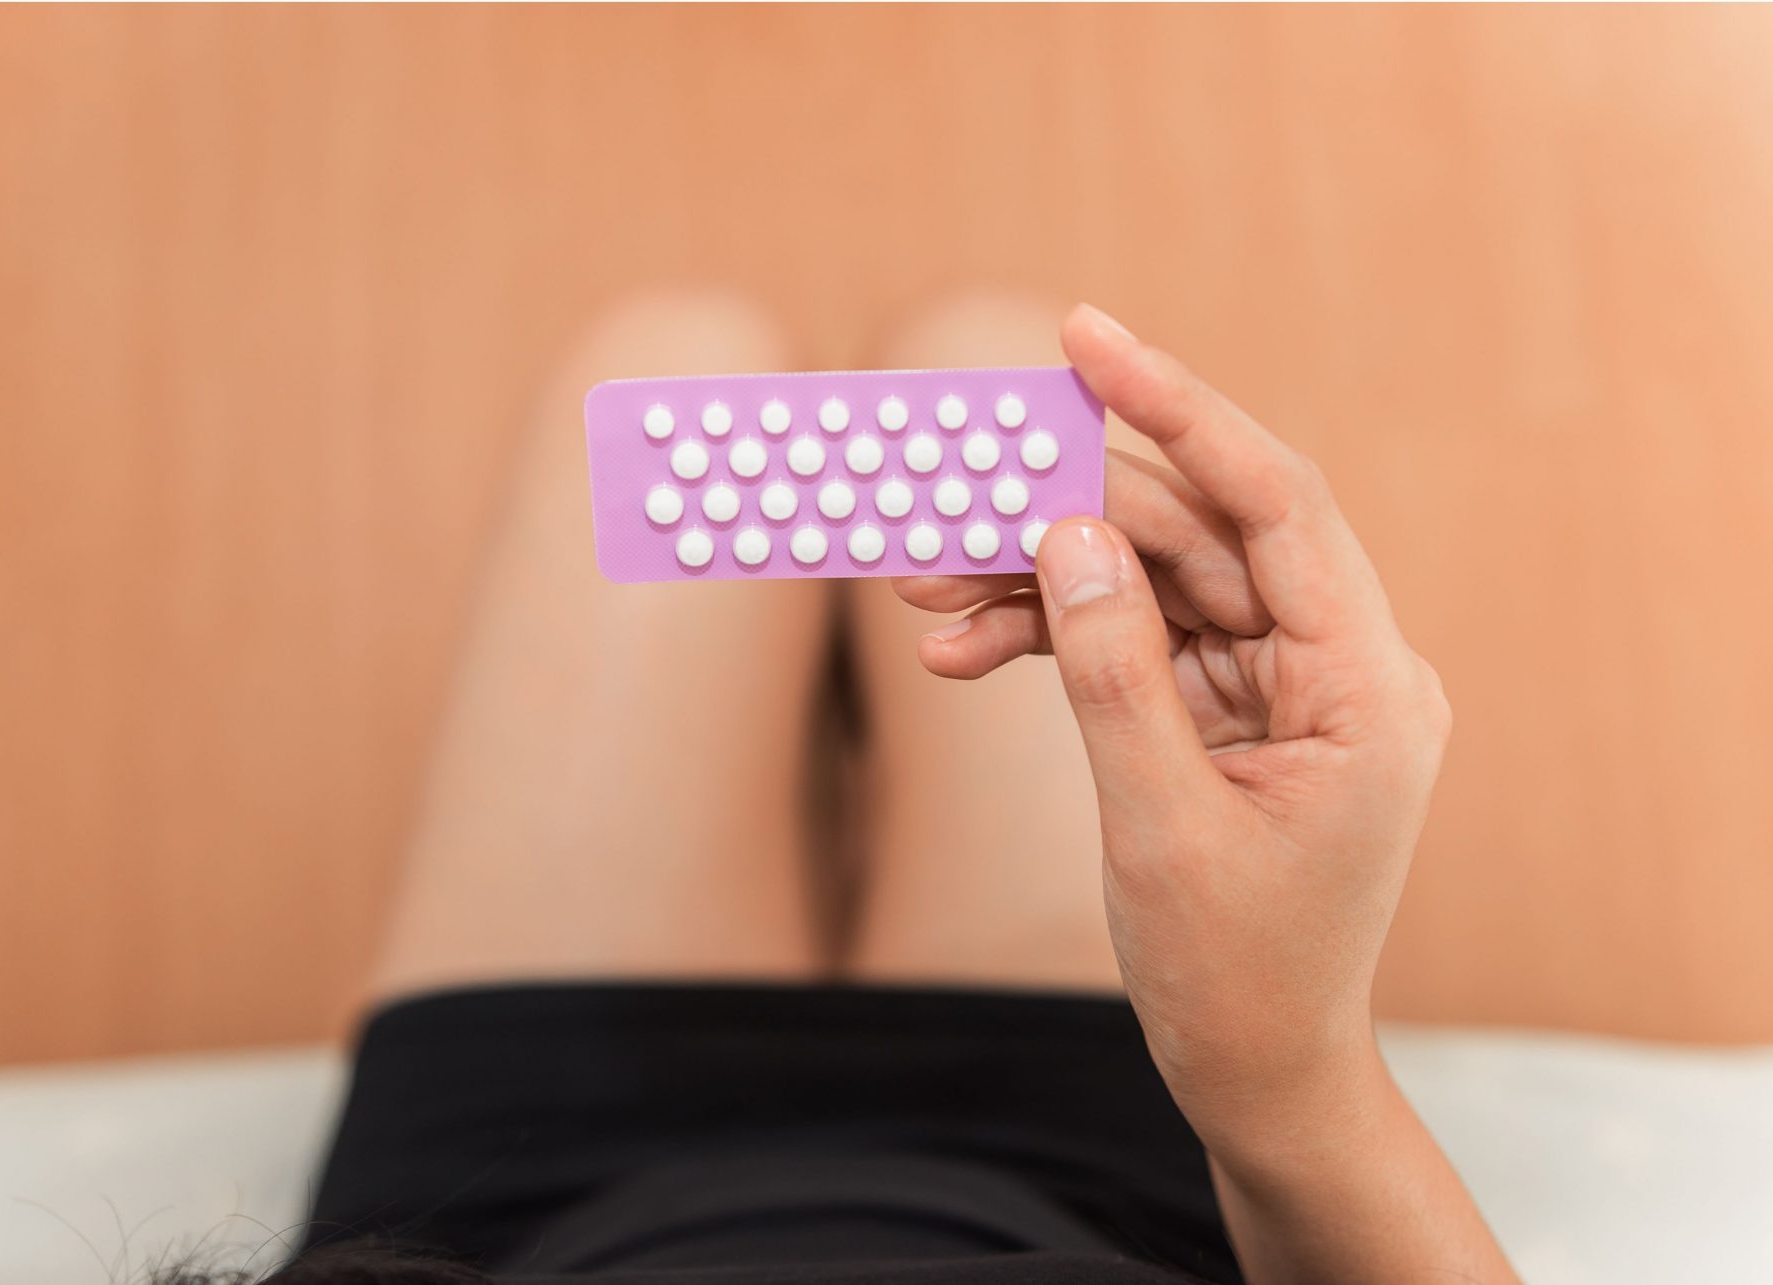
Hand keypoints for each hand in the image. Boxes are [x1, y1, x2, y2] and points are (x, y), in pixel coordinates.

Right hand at [894, 304, 1451, 1144]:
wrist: (1259, 1071)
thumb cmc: (1233, 973)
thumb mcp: (1158, 824)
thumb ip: (1113, 670)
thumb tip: (1070, 534)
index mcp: (1367, 687)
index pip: (1276, 503)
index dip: (1180, 408)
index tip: (1086, 339)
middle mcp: (1339, 667)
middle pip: (1196, 536)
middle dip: (1064, 514)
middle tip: (948, 493)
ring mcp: (1286, 688)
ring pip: (1154, 584)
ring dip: (1039, 583)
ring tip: (925, 592)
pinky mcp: (1236, 713)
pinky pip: (1139, 642)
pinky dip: (1055, 640)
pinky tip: (964, 650)